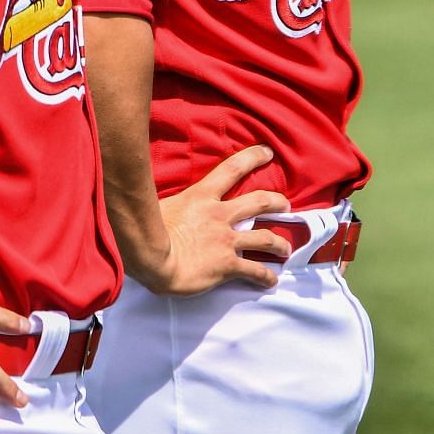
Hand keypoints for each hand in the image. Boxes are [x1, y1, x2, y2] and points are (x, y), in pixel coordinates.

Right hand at [138, 145, 292, 295]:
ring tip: (286, 249)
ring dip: (279, 244)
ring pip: (264, 238)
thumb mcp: (160, 205)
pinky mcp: (228, 265)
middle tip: (286, 205)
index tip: (267, 153)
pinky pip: (254, 270)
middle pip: (259, 203)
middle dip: (276, 203)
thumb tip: (162, 200)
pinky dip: (266, 276)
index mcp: (202, 197)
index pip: (232, 169)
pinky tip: (272, 280)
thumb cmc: (147, 230)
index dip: (252, 158)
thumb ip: (172, 203)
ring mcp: (227, 240)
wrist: (152, 257)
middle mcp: (220, 216)